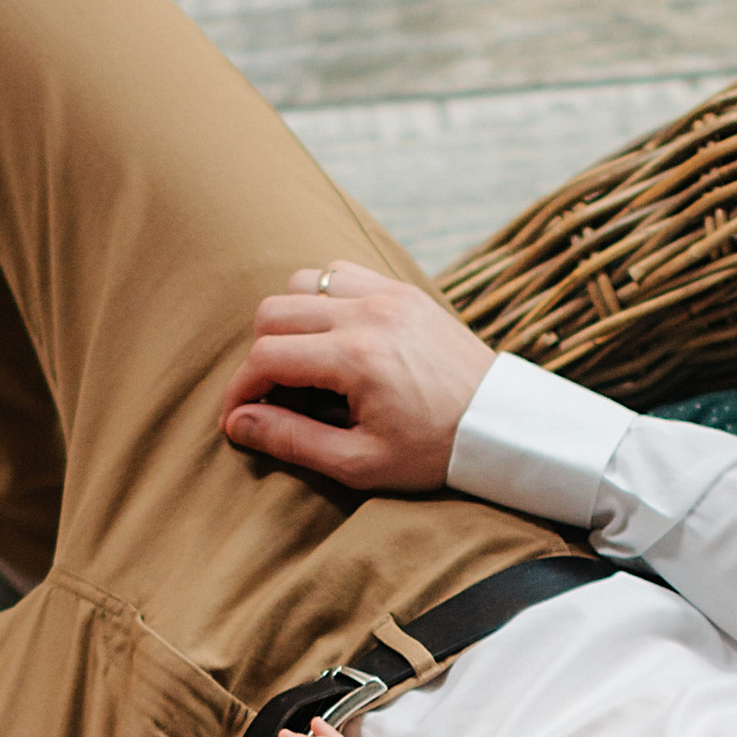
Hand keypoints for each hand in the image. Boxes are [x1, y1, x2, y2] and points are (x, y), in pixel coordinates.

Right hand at [219, 264, 492, 493]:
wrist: (499, 424)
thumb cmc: (433, 451)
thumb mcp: (359, 462)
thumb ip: (293, 440)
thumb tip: (237, 424)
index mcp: (356, 358)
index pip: (266, 356)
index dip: (240, 390)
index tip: (238, 418)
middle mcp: (368, 313)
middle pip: (275, 312)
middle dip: (261, 355)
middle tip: (276, 395)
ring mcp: (388, 294)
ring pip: (304, 282)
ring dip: (291, 321)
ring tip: (306, 365)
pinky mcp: (404, 290)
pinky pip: (342, 274)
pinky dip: (325, 300)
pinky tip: (335, 339)